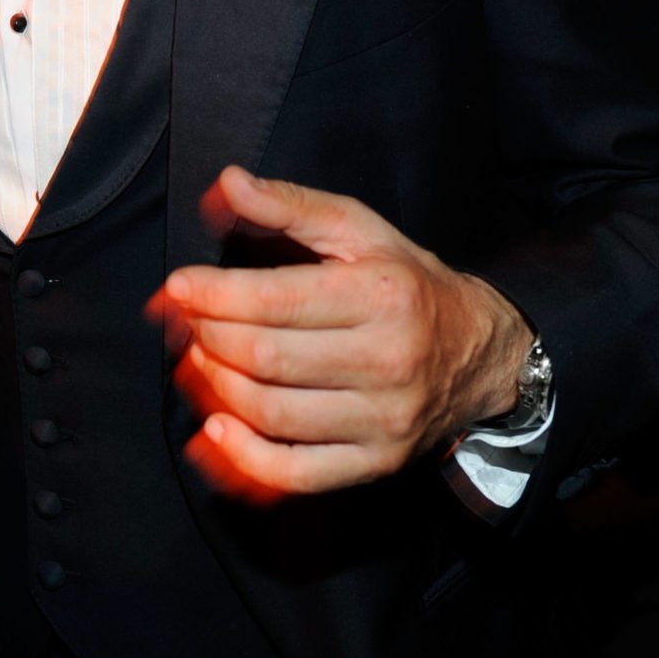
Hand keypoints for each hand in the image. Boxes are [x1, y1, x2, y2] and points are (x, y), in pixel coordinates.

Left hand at [159, 167, 530, 501]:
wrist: (483, 357)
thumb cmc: (409, 286)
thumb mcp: (361, 230)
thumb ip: (291, 205)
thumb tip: (227, 183)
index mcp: (383, 295)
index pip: (275, 300)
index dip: (212, 294)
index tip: (175, 287)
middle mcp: (387, 360)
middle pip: (266, 358)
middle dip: (206, 339)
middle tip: (181, 324)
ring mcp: (384, 420)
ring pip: (273, 415)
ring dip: (215, 391)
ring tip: (193, 363)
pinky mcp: (377, 463)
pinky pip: (297, 473)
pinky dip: (244, 458)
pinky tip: (213, 431)